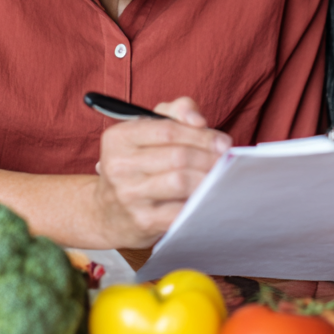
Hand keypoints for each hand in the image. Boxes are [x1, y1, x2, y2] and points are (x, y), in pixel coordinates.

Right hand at [92, 96, 230, 247]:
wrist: (107, 212)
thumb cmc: (137, 163)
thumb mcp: (147, 129)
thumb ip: (176, 111)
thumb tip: (198, 121)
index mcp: (119, 138)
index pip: (168, 130)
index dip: (201, 135)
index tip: (222, 142)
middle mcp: (119, 166)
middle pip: (178, 156)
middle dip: (209, 157)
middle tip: (226, 161)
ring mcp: (129, 195)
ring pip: (181, 182)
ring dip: (208, 178)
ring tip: (220, 176)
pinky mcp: (142, 221)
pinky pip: (180, 210)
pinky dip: (199, 203)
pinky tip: (207, 198)